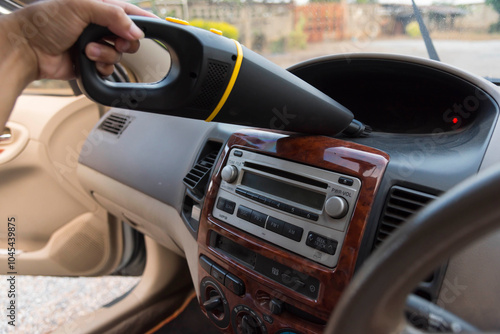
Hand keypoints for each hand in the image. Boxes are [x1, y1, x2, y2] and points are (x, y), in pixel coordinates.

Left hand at [8, 0, 157, 79]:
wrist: (27, 49)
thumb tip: (136, 30)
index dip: (144, 19)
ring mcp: (96, 44)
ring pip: (119, 54)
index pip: (129, 11)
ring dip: (106, 54)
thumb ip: (113, 15)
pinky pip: (110, 68)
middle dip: (123, 41)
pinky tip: (89, 61)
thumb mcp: (80, 7)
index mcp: (98, 7)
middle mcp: (99, 26)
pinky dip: (102, 66)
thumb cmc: (44, 22)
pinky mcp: (92, 62)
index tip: (157, 26)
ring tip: (88, 50)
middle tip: (114, 40)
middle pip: (129, 36)